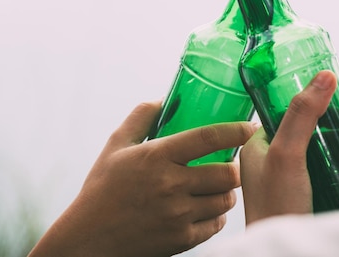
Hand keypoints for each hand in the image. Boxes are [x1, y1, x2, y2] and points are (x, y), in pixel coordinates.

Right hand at [28, 100, 257, 256]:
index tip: (249, 128)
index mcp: (156, 157)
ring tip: (218, 187)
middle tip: (229, 165)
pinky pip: (216, 224)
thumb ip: (139, 118)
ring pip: (225, 200)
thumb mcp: (115, 146)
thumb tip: (162, 100)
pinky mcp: (181, 239)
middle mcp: (171, 185)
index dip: (235, 131)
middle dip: (234, 167)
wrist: (90, 238)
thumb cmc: (101, 189)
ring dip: (227, 192)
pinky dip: (217, 215)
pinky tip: (206, 208)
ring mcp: (178, 215)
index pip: (207, 138)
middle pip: (227, 173)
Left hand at [240, 70, 338, 224]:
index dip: (318, 106)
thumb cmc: (277, 204)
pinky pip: (337, 179)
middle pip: (316, 135)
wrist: (284, 256)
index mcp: (259, 145)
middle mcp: (274, 161)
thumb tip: (325, 75)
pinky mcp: (309, 199)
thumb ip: (303, 114)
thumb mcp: (287, 152)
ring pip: (330, 157)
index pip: (289, 113)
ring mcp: (293, 182)